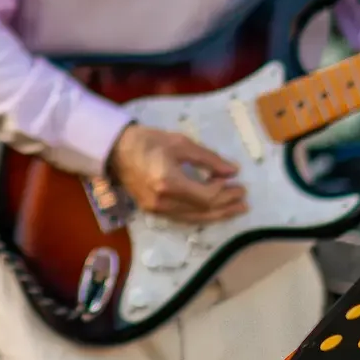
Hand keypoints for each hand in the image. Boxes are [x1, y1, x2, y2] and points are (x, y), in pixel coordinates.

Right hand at [107, 122, 247, 224]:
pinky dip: (201, 215)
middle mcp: (163, 201)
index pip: (206, 196)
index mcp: (169, 182)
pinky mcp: (153, 211)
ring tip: (235, 209)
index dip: (225, 191)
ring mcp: (157, 209)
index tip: (237, 181)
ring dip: (217, 214)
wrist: (115, 150)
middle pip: (203, 210)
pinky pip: (183, 218)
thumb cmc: (148, 141)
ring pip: (194, 218)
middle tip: (243, 198)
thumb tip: (232, 171)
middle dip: (226, 205)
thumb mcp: (180, 143)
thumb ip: (208, 159)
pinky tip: (213, 212)